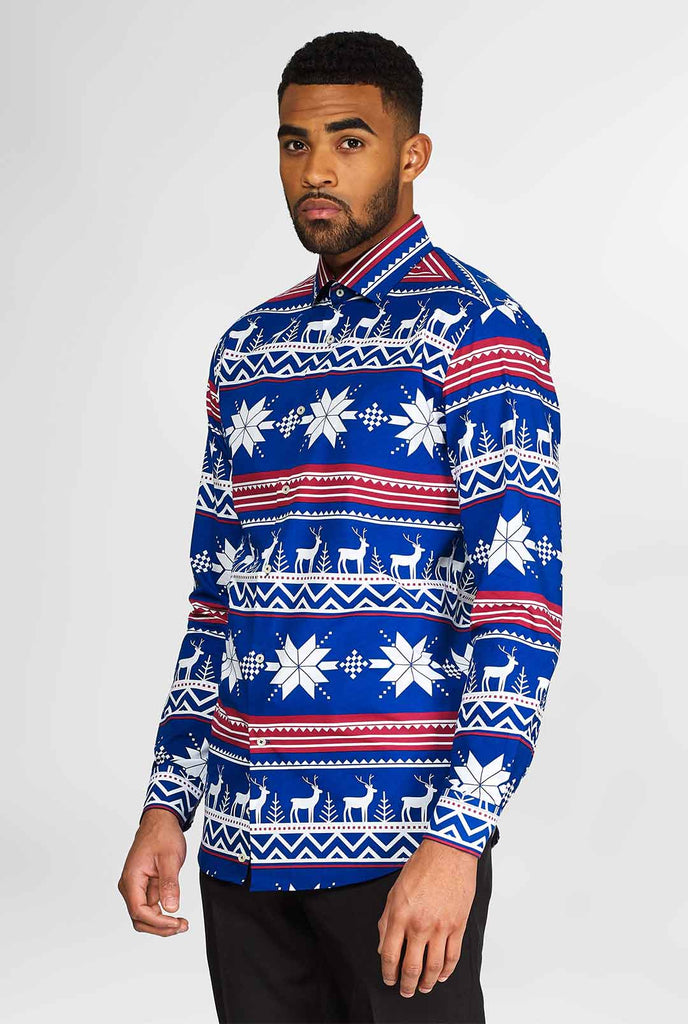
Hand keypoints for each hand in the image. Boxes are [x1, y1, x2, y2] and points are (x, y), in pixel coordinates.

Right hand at [118, 808, 188, 936]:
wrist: (160, 820)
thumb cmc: (162, 834)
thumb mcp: (170, 858)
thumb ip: (169, 884)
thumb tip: (171, 908)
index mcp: (131, 878)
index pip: (139, 911)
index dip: (158, 922)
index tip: (175, 922)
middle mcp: (129, 885)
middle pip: (139, 918)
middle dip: (160, 927)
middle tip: (181, 926)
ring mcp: (136, 886)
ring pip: (144, 915)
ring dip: (161, 923)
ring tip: (181, 923)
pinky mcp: (143, 885)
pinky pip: (150, 906)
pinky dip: (162, 913)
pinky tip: (176, 914)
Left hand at [376, 838, 478, 996]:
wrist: (448, 853)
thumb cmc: (421, 867)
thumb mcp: (394, 891)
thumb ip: (386, 920)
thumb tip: (382, 946)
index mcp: (400, 915)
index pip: (389, 954)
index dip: (388, 972)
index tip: (389, 979)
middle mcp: (419, 924)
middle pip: (411, 967)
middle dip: (407, 984)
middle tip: (405, 991)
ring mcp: (440, 927)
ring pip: (433, 967)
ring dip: (427, 983)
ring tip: (423, 987)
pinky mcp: (458, 926)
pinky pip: (453, 956)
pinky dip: (447, 971)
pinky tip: (441, 975)